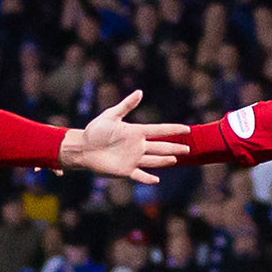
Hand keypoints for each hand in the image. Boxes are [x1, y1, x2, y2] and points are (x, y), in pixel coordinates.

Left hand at [58, 91, 190, 183]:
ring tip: (176, 159)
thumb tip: (140, 92)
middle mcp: (137, 146)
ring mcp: (132, 159)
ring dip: (165, 160)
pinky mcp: (125, 170)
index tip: (187, 129)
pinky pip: (139, 175)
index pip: (159, 130)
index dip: (173, 129)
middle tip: (189, 148)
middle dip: (175, 147)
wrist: (83, 147)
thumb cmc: (95, 130)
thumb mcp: (111, 115)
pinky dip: (148, 179)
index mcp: (136, 132)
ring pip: (154, 160)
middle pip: (161, 146)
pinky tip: (157, 180)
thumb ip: (126, 105)